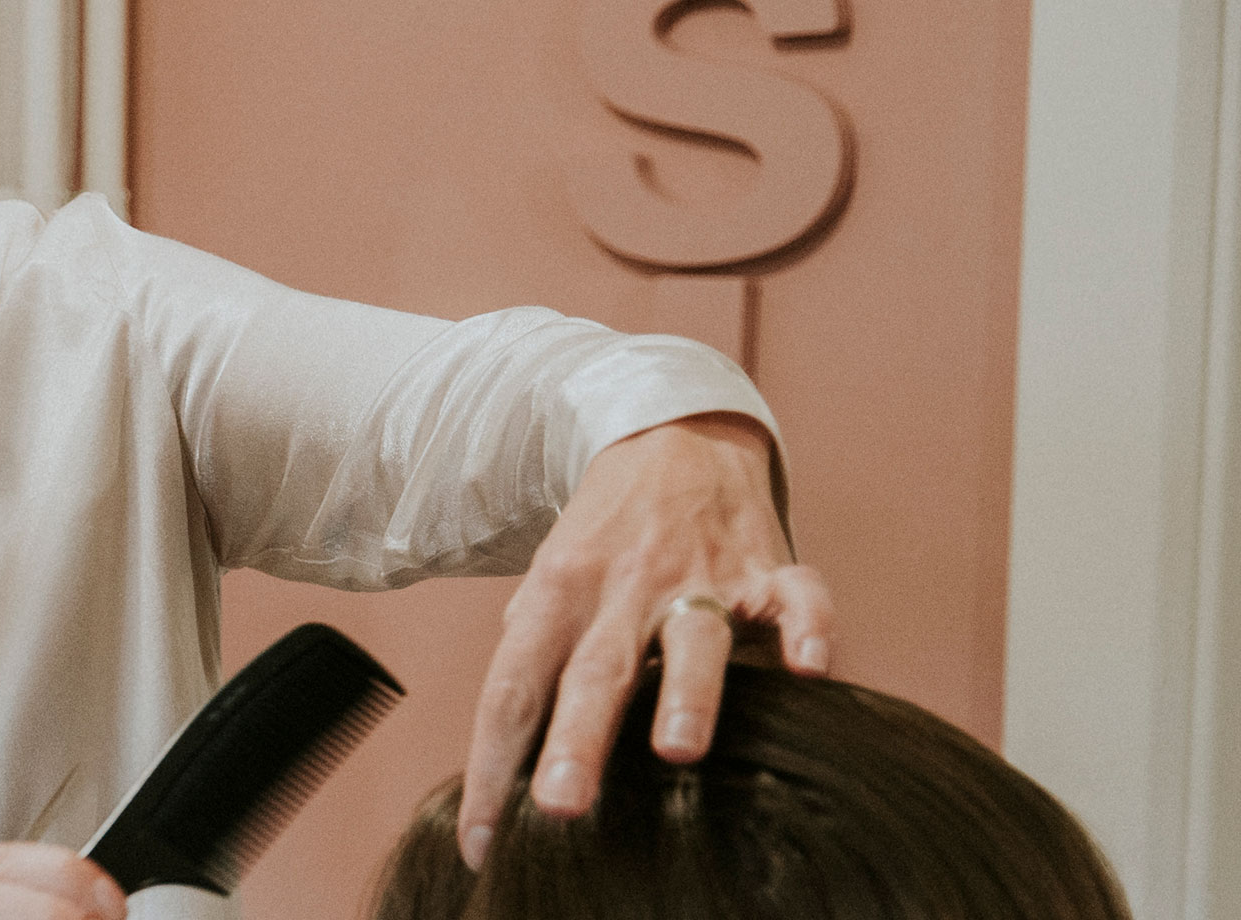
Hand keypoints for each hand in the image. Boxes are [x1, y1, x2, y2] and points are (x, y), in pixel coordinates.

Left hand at [458, 412, 831, 865]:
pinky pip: (795, 595)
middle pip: (594, 672)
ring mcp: (697, 576)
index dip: (493, 767)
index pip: (511, 690)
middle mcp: (620, 590)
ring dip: (687, 693)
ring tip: (678, 750)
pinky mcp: (767, 565)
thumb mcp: (547, 587)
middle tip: (560, 806)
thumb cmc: (603, 540)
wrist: (671, 434)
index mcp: (553, 598)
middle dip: (578, 741)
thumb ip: (532, 662)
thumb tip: (506, 761)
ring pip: (692, 637)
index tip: (483, 840)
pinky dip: (808, 627)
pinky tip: (813, 667)